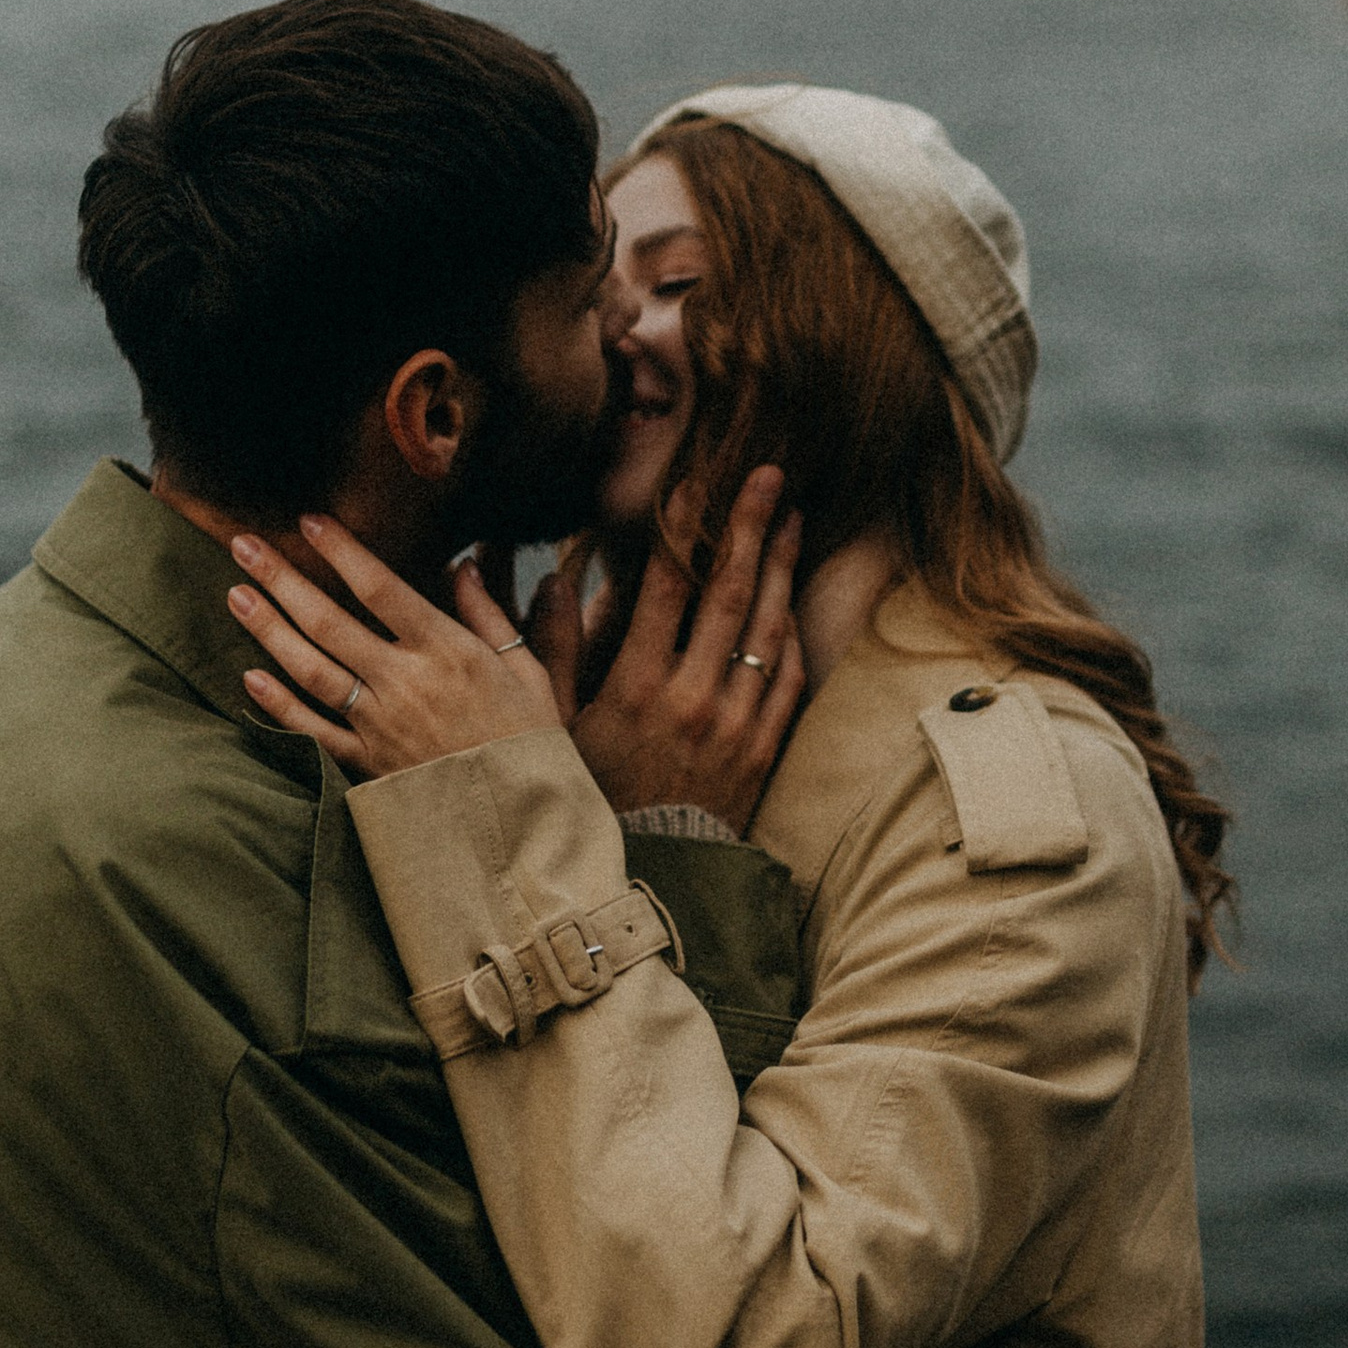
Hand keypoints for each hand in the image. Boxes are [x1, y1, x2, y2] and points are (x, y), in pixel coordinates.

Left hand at [227, 516, 563, 777]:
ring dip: (268, 630)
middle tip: (242, 544)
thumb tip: (463, 566)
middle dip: (282, 579)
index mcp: (447, 650)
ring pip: (310, 670)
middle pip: (329, 621)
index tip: (310, 521)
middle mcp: (404, 682)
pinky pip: (312, 731)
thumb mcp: (528, 670)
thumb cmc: (531, 741)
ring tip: (235, 594)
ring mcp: (379, 724)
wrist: (521, 823)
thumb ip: (490, 615)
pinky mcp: (367, 763)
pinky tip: (248, 677)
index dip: (341, 551)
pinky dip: (277, 705)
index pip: (380, 587)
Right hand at [567, 466, 805, 826]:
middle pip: (730, 593)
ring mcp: (737, 723)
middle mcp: (694, 697)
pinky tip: (791, 600)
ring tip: (793, 519)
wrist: (649, 872)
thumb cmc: (592, 795)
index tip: (693, 481)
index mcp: (637, 685)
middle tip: (768, 475)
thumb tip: (556, 580)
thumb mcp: (557, 727)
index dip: (680, 528)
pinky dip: (792, 634)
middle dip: (750, 526)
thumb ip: (554, 651)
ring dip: (782, 567)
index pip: (664, 586)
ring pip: (769, 628)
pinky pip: (789, 678)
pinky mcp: (764, 748)